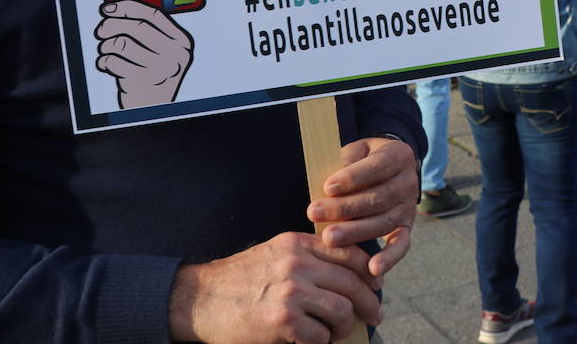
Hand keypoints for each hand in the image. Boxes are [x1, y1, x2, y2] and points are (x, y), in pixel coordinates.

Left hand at [93, 0, 193, 108]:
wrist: (153, 109)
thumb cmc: (153, 75)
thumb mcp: (162, 51)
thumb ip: (150, 31)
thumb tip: (117, 11)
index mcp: (181, 42)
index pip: (153, 14)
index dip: (127, 7)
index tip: (107, 8)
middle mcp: (174, 55)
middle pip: (136, 27)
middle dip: (111, 25)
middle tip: (100, 31)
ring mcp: (160, 70)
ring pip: (121, 43)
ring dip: (106, 46)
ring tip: (105, 51)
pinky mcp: (142, 83)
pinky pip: (113, 62)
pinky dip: (103, 61)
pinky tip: (107, 65)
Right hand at [168, 232, 382, 343]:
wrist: (199, 300)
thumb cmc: (239, 281)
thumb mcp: (274, 253)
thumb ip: (307, 256)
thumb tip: (347, 273)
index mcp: (297, 243)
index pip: (348, 252)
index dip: (369, 271)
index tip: (377, 285)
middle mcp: (297, 263)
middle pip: (352, 282)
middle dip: (369, 302)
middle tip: (375, 315)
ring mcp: (291, 291)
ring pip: (342, 310)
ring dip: (345, 326)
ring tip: (338, 332)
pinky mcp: (283, 320)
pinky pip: (321, 336)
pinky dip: (322, 342)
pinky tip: (315, 342)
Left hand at [306, 136, 418, 277]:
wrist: (387, 168)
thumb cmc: (362, 159)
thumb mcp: (357, 150)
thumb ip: (347, 162)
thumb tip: (331, 186)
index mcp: (398, 155)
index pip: (376, 167)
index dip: (352, 178)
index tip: (327, 187)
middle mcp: (409, 182)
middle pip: (378, 198)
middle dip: (344, 208)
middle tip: (315, 213)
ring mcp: (408, 207)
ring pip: (383, 222)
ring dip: (354, 232)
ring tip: (328, 238)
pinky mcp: (406, 228)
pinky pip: (401, 245)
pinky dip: (389, 258)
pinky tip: (373, 269)